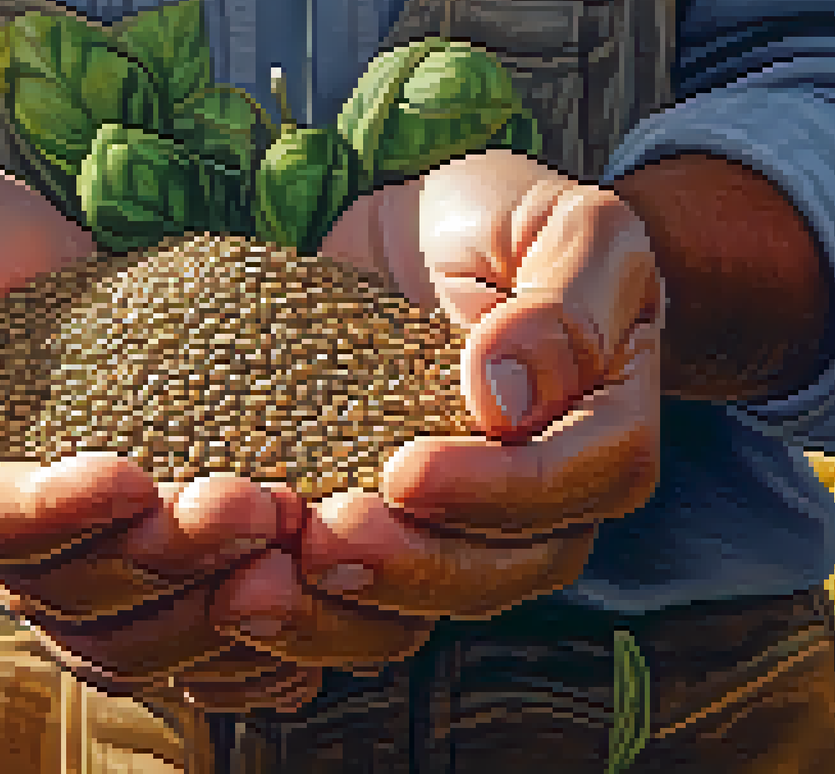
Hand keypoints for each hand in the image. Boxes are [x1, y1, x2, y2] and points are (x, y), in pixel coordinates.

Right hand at [0, 161, 414, 711]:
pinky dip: (231, 641)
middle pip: (74, 591)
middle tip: (255, 505)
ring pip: (129, 628)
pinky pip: (170, 622)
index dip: (56, 512)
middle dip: (167, 558)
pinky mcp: (123, 540)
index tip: (130, 476)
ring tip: (294, 535)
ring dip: (214, 598)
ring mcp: (65, 546)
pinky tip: (301, 626)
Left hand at [301, 150, 664, 623]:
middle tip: (318, 542)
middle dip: (408, 570)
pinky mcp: (388, 542)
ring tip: (255, 588)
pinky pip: (355, 607)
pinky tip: (229, 591)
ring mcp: (464, 536)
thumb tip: (509, 397)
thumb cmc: (505, 222)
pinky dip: (296, 612)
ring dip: (338, 611)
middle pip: (499, 572)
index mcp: (606, 426)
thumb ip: (568, 300)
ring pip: (424, 611)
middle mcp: (547, 504)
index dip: (497, 491)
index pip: (580, 482)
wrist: (421, 238)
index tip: (407, 472)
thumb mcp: (565, 221)